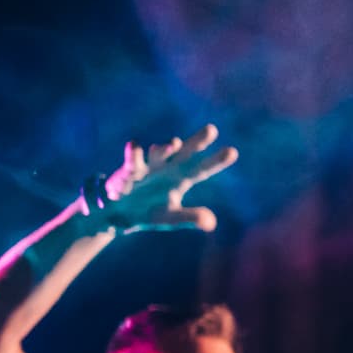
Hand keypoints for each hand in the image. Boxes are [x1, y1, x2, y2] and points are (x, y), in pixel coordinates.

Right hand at [99, 123, 238, 231]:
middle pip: (186, 151)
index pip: (203, 168)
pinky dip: (133, 153)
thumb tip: (211, 222)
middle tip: (212, 129)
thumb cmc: (150, 212)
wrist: (119, 213)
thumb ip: (190, 217)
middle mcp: (169, 167)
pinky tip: (135, 145)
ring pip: (160, 152)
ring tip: (174, 144)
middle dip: (198, 141)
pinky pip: (132, 160)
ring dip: (165, 148)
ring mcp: (150, 166)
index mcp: (182, 178)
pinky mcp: (130, 170)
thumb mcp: (171, 218)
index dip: (217, 161)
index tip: (233, 151)